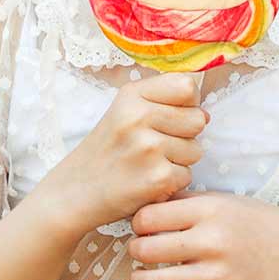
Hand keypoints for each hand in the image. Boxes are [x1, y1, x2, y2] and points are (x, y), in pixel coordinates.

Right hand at [27, 72, 207, 232]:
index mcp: (132, 95)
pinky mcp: (157, 178)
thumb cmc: (106, 152)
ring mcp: (148, 148)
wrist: (73, 192)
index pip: (187, 86)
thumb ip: (162, 102)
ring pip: (196, 150)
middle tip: (156, 146)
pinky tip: (147, 181)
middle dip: (185, 135)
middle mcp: (139, 117)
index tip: (169, 116)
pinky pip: (187, 176)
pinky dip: (172, 183)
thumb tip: (205, 114)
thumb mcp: (123, 112)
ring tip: (149, 164)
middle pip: (197, 119)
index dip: (186, 103)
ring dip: (179, 161)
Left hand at [123, 193, 278, 279]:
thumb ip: (187, 202)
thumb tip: (145, 203)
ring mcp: (219, 276)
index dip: (137, 222)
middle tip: (140, 251)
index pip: (149, 216)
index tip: (142, 227)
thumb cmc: (261, 225)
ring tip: (141, 278)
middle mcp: (213, 242)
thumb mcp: (227, 201)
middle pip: (146, 249)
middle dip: (135, 251)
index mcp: (210, 210)